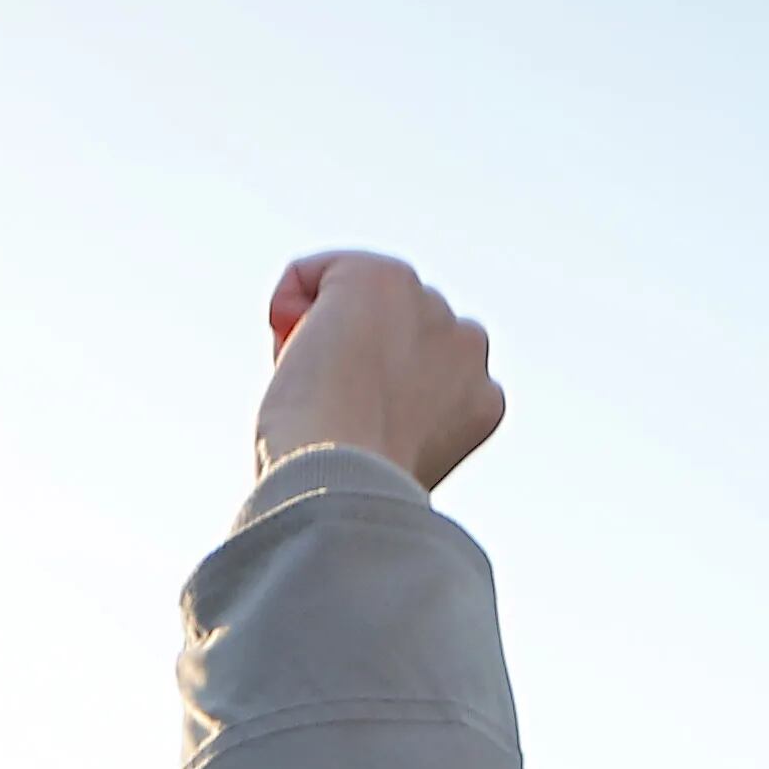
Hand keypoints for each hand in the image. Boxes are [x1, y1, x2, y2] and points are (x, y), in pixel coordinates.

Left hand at [255, 252, 501, 491]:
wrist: (341, 480)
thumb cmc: (346, 492)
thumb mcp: (390, 460)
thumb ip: (396, 418)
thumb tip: (349, 385)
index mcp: (482, 398)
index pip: (418, 371)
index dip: (370, 399)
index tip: (357, 441)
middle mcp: (468, 344)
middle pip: (389, 331)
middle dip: (355, 358)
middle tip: (332, 415)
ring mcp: (428, 304)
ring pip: (352, 303)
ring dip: (323, 334)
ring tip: (316, 386)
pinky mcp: (382, 278)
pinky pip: (310, 276)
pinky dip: (285, 304)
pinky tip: (292, 352)